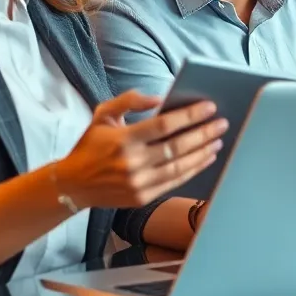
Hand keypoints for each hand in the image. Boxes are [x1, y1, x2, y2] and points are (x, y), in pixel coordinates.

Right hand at [53, 91, 226, 210]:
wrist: (72, 185)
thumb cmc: (91, 145)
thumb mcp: (102, 115)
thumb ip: (129, 100)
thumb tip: (159, 98)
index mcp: (123, 140)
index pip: (164, 125)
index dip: (189, 116)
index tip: (210, 107)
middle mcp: (132, 163)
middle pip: (177, 146)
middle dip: (203, 133)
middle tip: (222, 123)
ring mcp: (138, 183)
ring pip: (180, 166)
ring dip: (203, 153)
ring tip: (218, 140)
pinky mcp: (143, 197)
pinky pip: (175, 181)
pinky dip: (193, 169)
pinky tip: (206, 158)